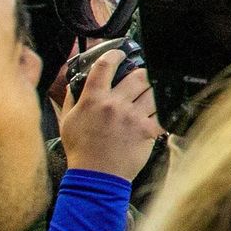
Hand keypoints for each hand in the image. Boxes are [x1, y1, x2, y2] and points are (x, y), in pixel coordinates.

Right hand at [58, 46, 163, 179]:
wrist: (96, 177)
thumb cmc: (81, 150)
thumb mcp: (68, 121)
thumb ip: (71, 98)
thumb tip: (75, 82)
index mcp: (93, 99)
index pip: (105, 66)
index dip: (115, 55)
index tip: (120, 54)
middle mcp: (114, 104)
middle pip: (138, 75)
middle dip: (141, 74)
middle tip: (139, 79)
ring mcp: (133, 117)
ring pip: (153, 91)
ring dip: (152, 92)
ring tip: (147, 97)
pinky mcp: (147, 130)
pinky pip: (162, 113)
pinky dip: (162, 112)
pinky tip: (157, 112)